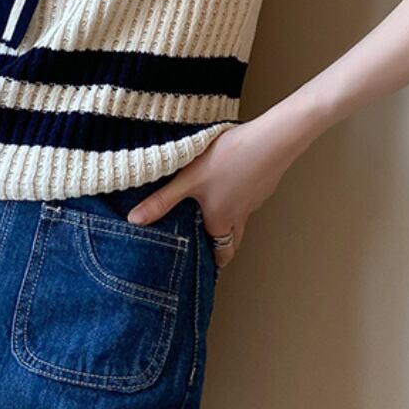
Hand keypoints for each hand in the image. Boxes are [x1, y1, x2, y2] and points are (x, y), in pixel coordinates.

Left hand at [125, 113, 304, 270]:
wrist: (273, 139)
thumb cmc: (230, 159)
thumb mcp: (189, 179)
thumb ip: (162, 200)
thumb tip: (135, 221)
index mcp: (222, 219)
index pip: (222, 251)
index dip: (216, 262)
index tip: (211, 268)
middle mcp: (241, 214)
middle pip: (234, 239)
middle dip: (224, 246)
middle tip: (213, 249)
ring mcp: (255, 198)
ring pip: (242, 217)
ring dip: (231, 219)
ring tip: (215, 213)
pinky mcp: (264, 182)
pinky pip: (250, 197)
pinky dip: (241, 196)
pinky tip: (232, 181)